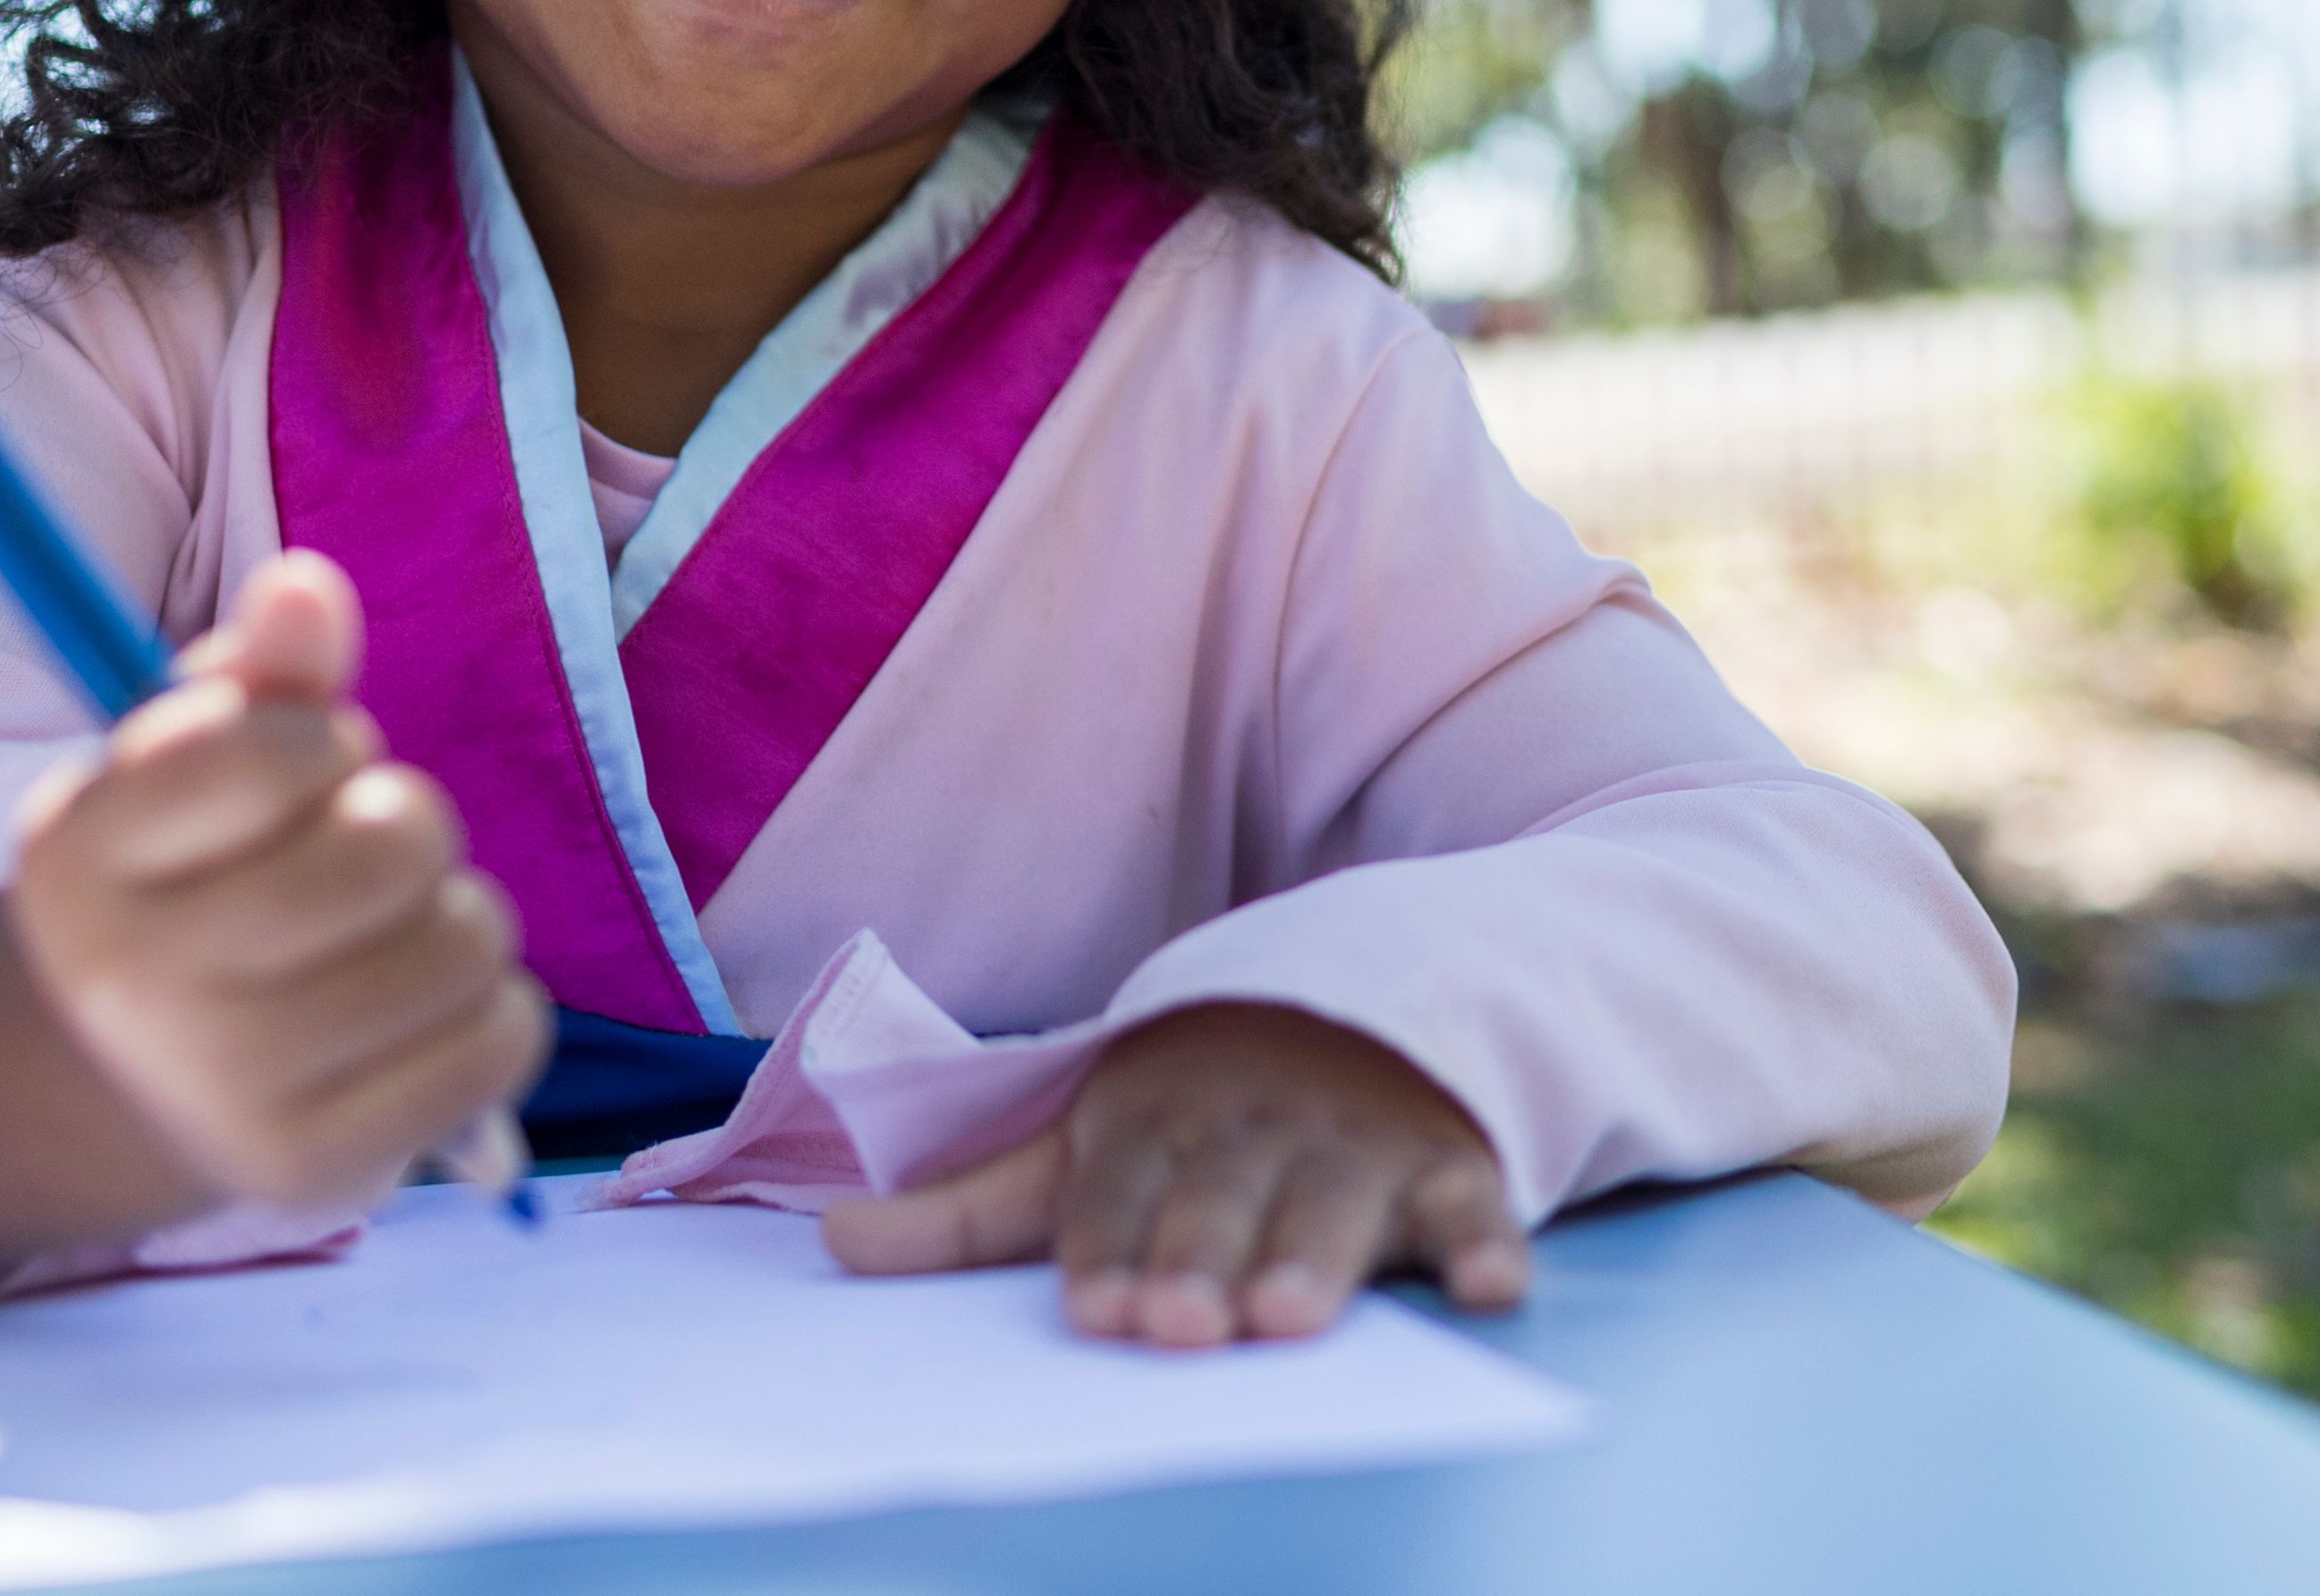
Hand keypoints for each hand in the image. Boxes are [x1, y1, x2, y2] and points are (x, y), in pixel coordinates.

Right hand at [5, 549, 549, 1213]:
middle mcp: (127, 979)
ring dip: (460, 918)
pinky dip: (498, 1014)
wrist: (157, 1078)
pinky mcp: (313, 1168)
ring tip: (394, 936)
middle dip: (410, 825)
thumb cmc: (206, 877)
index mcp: (76, 850)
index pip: (270, 747)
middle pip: (390, 845)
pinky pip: (500, 1044)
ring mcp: (217, 1088)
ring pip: (462, 941)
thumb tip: (307, 586)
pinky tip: (426, 1015)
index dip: (323, 742)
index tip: (300, 773)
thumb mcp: (204, 761)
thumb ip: (263, 671)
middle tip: (366, 857)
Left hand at [820, 1001, 1527, 1345]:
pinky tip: (1491, 1285)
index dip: (1113, 1246)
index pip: (1123, 1189)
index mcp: (1158, 1118)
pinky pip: (1476, 1202)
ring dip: (1317, 1253)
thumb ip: (972, 1207)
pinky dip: (1489, 1239)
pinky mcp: (1452, 1165)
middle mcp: (1256, 1126)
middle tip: (1184, 1321)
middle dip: (1203, 1253)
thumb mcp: (1086, 1139)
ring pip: (1336, 1201)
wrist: (1355, 998)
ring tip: (1291, 1317)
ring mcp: (1358, 1143)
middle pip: (1224, 1197)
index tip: (1103, 1308)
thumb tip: (828, 1241)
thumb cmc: (1195, 1111)